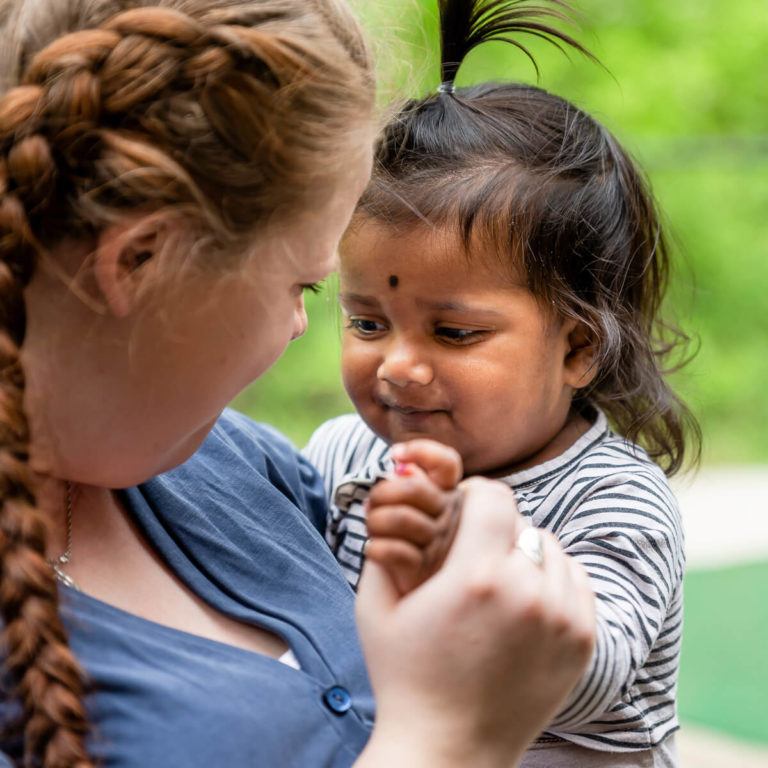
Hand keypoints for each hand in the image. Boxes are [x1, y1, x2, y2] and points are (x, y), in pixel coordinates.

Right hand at [355, 477, 595, 767]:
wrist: (447, 749)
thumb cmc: (403, 676)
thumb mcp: (373, 608)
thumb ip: (383, 547)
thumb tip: (398, 507)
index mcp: (476, 576)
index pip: (494, 495)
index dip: (475, 493)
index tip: (463, 507)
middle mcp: (527, 591)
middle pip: (521, 522)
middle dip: (494, 529)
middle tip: (473, 554)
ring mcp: (561, 618)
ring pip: (550, 547)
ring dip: (525, 552)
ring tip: (499, 579)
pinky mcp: (581, 640)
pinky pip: (574, 579)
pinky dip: (551, 578)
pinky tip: (525, 598)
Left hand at [364, 439, 461, 594]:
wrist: (423, 593)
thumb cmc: (416, 542)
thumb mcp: (417, 508)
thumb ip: (411, 483)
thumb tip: (401, 467)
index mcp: (449, 494)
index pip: (446, 462)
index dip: (421, 451)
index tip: (394, 454)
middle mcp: (450, 515)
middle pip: (410, 487)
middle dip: (380, 493)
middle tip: (371, 506)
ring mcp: (439, 543)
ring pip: (397, 518)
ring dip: (373, 523)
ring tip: (372, 531)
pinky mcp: (423, 570)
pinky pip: (391, 551)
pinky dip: (374, 548)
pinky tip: (373, 550)